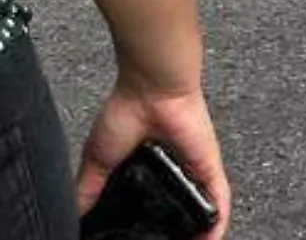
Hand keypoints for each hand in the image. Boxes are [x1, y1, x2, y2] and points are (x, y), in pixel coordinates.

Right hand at [76, 80, 230, 239]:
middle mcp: (172, 172)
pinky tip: (214, 235)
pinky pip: (218, 196)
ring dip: (199, 231)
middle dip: (176, 232)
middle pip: (178, 210)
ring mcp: (192, 170)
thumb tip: (77, 215)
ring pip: (200, 209)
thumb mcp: (98, 160)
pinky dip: (217, 218)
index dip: (147, 225)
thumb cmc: (126, 112)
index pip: (150, 205)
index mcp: (146, 171)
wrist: (150, 89)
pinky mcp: (208, 165)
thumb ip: (89, 189)